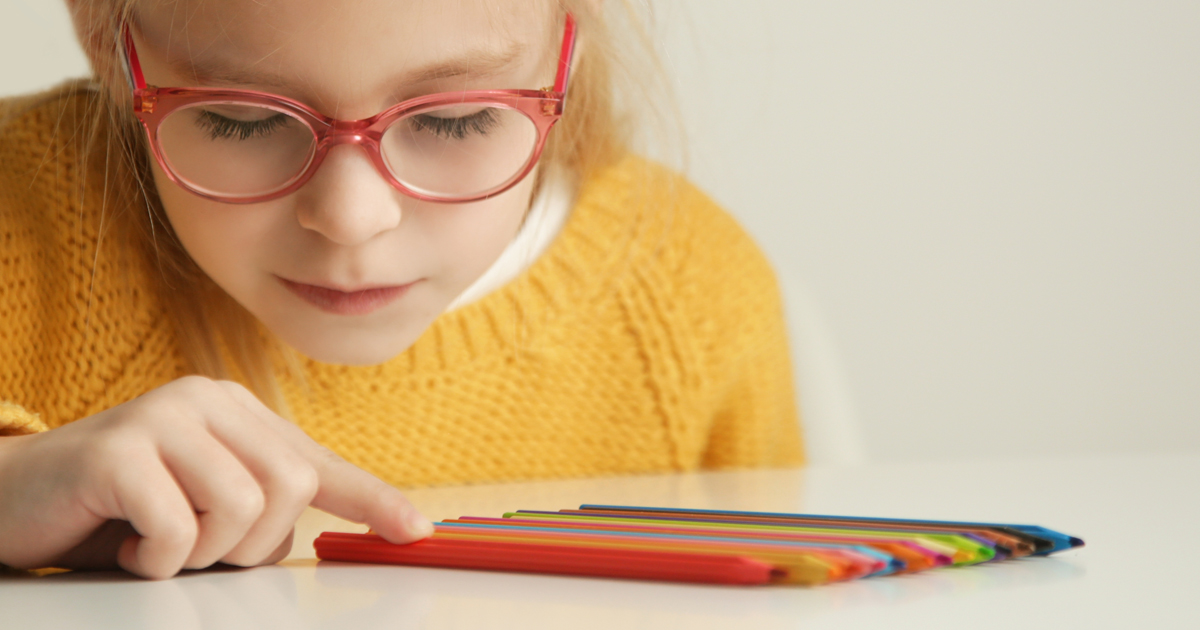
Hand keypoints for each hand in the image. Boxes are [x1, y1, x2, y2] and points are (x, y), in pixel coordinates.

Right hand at [0, 376, 431, 578]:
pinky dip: (156, 559)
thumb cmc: (116, 512)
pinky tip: (123, 542)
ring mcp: (163, 417)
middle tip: (196, 548)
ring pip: (243, 508)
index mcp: (237, 412)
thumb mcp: (201, 506)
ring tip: (158, 543)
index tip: (414, 530)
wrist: (13, 503)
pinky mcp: (119, 449)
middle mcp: (208, 401)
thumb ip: (261, 507)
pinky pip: (178, 529)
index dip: (370, 499)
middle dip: (251, 543)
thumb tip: (336, 531)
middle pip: (290, 489)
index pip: (317, 462)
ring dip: (202, 553)